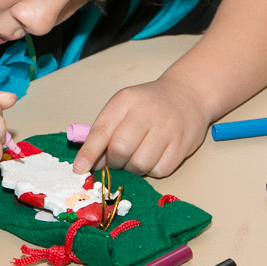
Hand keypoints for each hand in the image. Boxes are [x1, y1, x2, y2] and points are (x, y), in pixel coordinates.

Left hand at [72, 78, 210, 177]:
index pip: (101, 130)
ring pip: (139, 164)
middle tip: (117, 159)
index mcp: (125, 100)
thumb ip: (106, 131)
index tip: (79, 169)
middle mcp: (146, 112)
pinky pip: (159, 171)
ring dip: (133, 168)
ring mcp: (167, 129)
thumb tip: (91, 162)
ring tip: (136, 156)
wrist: (187, 94)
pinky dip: (151, 170)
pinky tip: (153, 157)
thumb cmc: (148, 104)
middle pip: (120, 149)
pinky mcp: (182, 145)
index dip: (89, 153)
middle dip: (114, 162)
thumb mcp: (123, 107)